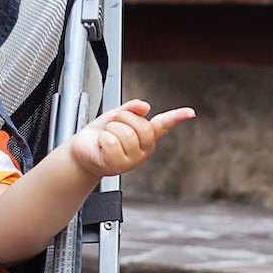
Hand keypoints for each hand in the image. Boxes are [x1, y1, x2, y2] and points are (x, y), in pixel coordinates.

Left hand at [69, 100, 193, 177]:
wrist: (82, 151)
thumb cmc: (100, 135)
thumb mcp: (116, 116)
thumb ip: (130, 109)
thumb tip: (145, 106)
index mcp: (145, 136)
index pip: (164, 124)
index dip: (177, 117)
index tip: (190, 112)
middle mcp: (143, 149)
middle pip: (141, 126)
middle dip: (122, 119)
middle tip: (113, 126)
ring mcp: (132, 159)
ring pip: (126, 133)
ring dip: (111, 130)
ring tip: (106, 137)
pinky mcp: (118, 165)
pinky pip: (112, 142)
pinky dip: (103, 139)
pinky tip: (102, 145)